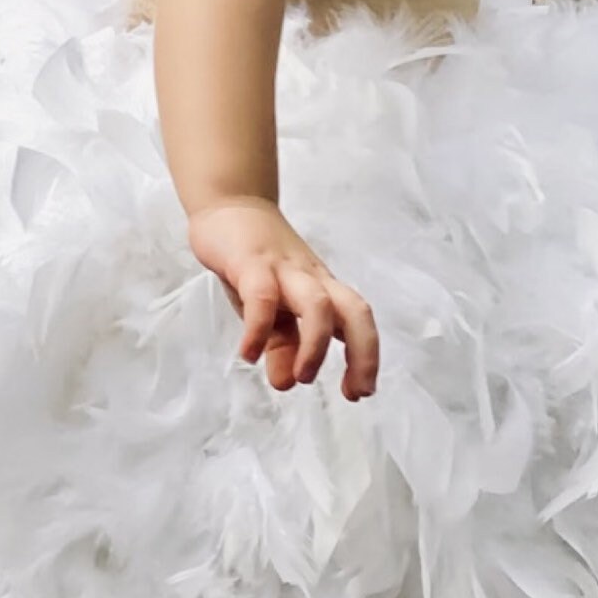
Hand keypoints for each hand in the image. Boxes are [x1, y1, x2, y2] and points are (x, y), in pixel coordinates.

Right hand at [187, 197, 379, 398]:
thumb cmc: (255, 262)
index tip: (359, 392)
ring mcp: (284, 268)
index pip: (359, 321)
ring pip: (317, 305)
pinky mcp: (251, 262)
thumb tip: (287, 382)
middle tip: (352, 392)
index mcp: (323, 290)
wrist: (229, 205)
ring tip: (298, 379)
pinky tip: (249, 354)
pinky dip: (259, 330)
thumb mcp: (271, 309)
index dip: (367, 357)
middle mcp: (312, 279)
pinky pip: (263, 296)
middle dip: (362, 354)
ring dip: (314, 348)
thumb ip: (282, 343)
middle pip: (354, 311)